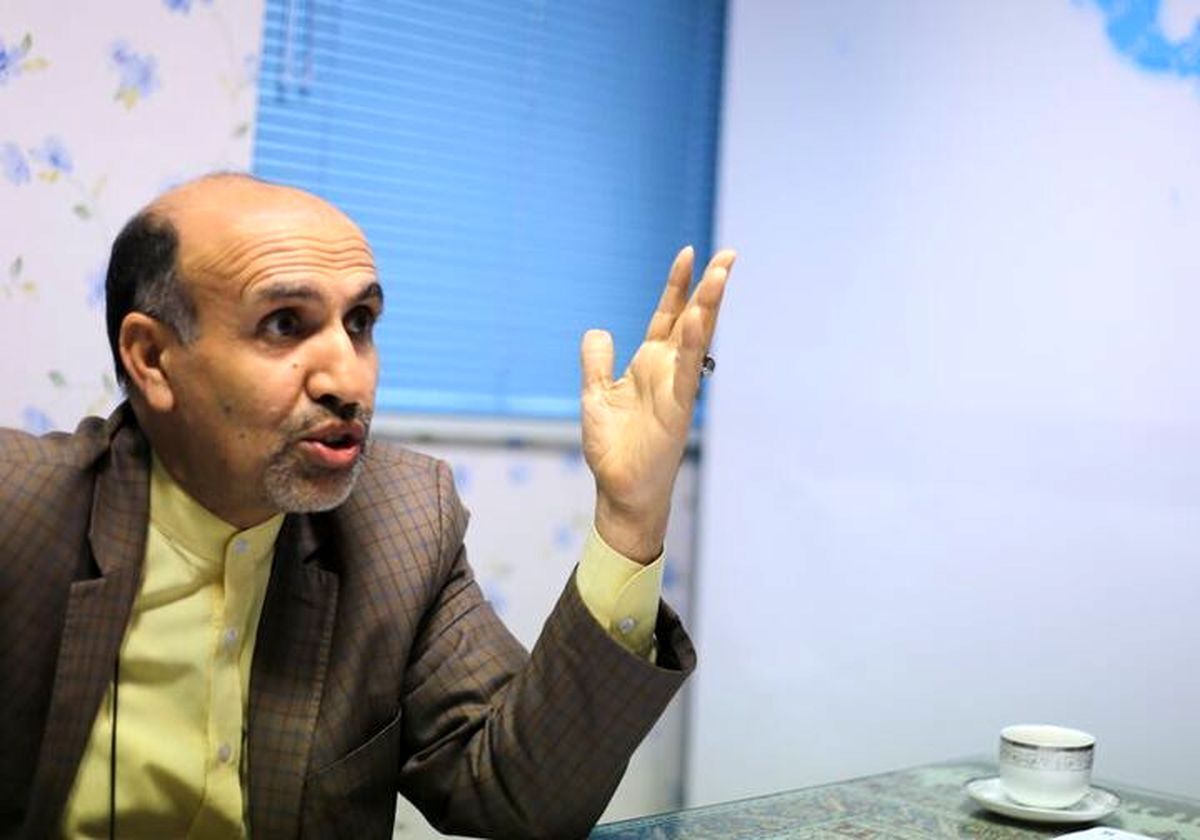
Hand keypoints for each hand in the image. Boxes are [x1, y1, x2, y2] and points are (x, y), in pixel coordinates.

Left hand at [580, 245, 735, 562]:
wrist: (619, 489)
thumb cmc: (613, 447)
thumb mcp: (595, 394)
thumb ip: (596, 361)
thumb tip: (600, 329)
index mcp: (650, 363)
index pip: (668, 315)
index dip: (678, 286)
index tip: (689, 254)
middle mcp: (668, 370)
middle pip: (692, 319)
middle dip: (709, 287)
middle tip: (728, 254)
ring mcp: (676, 388)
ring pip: (698, 340)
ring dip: (710, 306)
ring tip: (721, 273)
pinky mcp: (677, 410)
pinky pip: (688, 372)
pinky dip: (695, 346)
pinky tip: (700, 320)